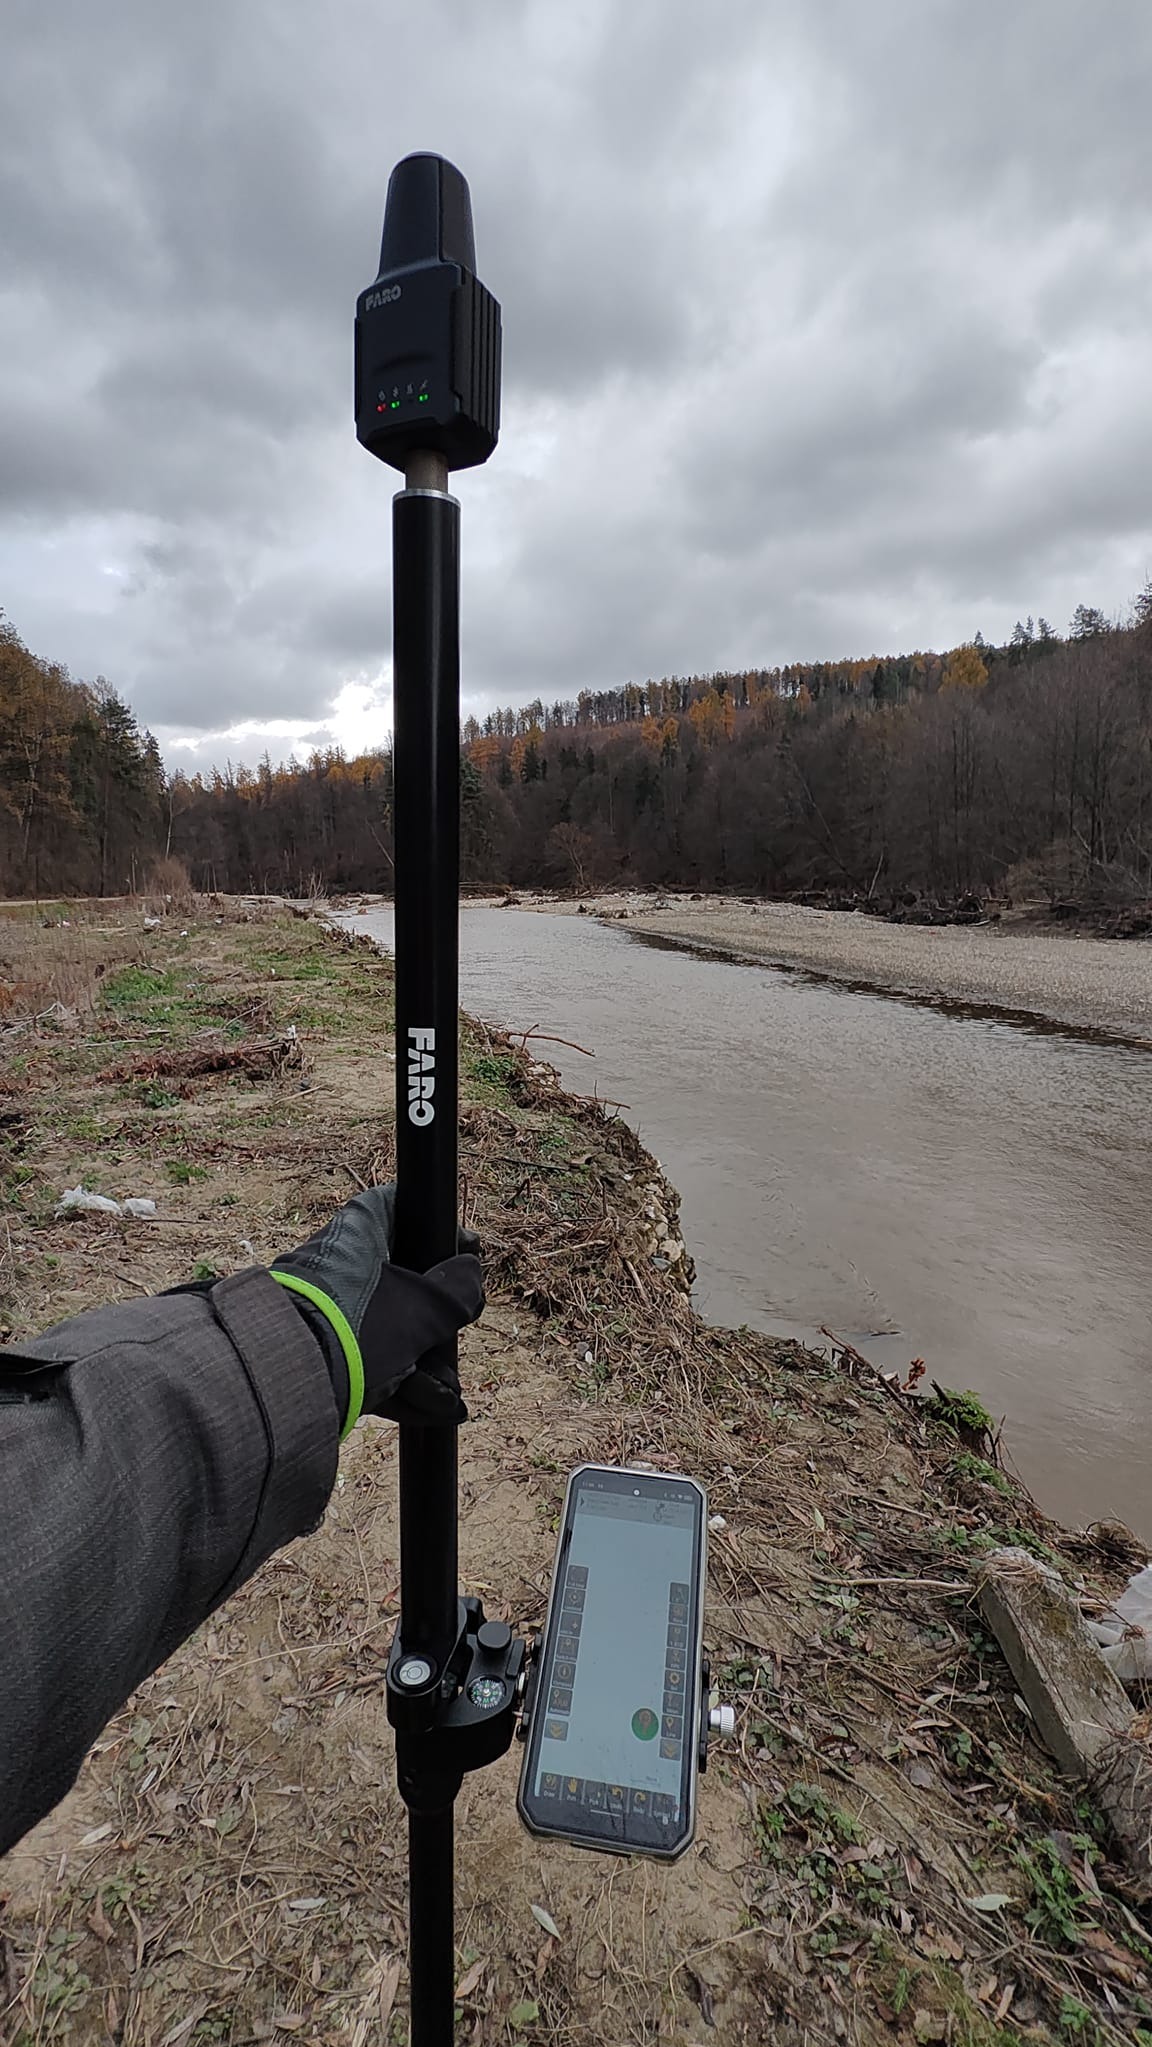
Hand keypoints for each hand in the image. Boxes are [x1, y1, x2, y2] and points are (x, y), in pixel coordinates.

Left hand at [270, 1184, 483, 1435]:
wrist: (285, 1381)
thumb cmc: (358, 1327)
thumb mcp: (423, 1307)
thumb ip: (457, 1290)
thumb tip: (471, 1274)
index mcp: (358, 1234)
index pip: (398, 1207)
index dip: (435, 1225)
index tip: (465, 1249)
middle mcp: (340, 1266)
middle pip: (402, 1280)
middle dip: (437, 1321)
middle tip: (455, 1336)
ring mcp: (330, 1311)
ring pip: (389, 1328)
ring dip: (425, 1363)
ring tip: (447, 1395)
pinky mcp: (323, 1352)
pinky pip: (370, 1361)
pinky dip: (402, 1384)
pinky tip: (437, 1410)